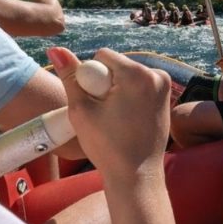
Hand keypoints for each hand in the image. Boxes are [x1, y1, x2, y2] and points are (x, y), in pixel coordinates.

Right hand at [47, 47, 170, 182]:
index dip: (92, 78)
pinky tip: (128, 119)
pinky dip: (130, 96)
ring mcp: (165, 86)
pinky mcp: (167, 96)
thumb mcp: (81, 110)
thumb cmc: (106, 146)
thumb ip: (69, 77)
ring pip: (128, 75)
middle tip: (106, 114)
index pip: (103, 56)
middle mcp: (157, 74)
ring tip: (117, 118)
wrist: (136, 175)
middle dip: (106, 83)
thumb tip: (54, 48)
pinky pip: (140, 85)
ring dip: (118, 89)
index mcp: (138, 74)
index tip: (97, 103)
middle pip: (117, 65)